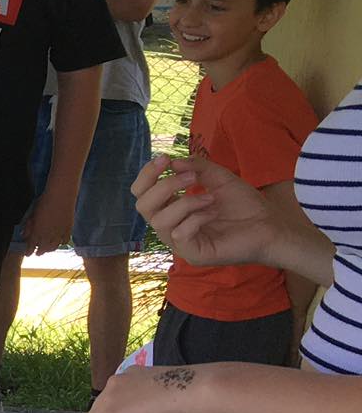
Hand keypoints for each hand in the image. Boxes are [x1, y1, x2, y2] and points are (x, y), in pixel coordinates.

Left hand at [21, 192, 74, 255]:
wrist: (61, 196)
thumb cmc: (44, 202)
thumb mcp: (32, 213)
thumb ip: (28, 226)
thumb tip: (23, 235)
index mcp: (37, 231)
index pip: (31, 245)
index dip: (29, 251)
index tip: (27, 254)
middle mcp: (48, 235)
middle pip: (43, 249)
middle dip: (39, 252)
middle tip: (37, 253)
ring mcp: (59, 233)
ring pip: (54, 247)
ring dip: (49, 249)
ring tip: (47, 250)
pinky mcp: (68, 230)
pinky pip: (65, 241)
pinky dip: (61, 243)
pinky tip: (59, 242)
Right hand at [132, 154, 276, 266]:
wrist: (270, 226)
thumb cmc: (244, 205)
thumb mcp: (219, 178)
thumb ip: (197, 167)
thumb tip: (173, 163)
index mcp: (171, 208)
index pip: (142, 193)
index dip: (147, 175)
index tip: (165, 158)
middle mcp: (171, 225)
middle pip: (142, 206)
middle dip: (164, 186)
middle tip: (191, 178)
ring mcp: (179, 242)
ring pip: (159, 221)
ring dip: (185, 202)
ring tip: (210, 198)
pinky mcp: (192, 254)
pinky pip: (179, 233)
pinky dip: (197, 218)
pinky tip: (214, 213)